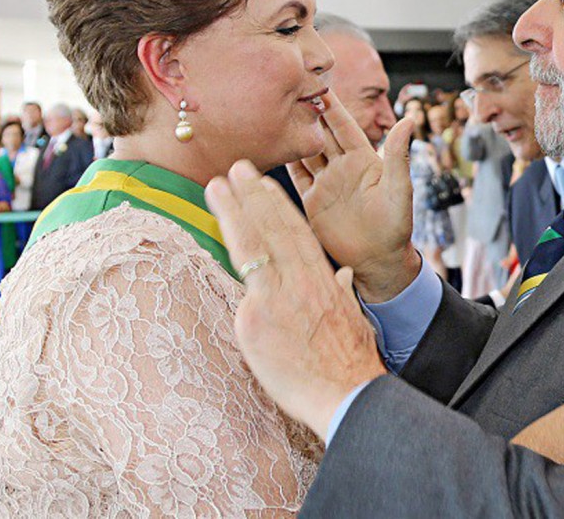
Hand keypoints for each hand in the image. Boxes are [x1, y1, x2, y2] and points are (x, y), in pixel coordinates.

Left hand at [206, 160, 386, 439]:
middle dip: (252, 195)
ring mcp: (274, 297)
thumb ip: (340, 290)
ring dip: (232, 210)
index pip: (295, 232)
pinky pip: (237, 288)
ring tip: (216, 186)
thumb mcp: (351, 318)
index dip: (278, 205)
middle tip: (235, 168)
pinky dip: (228, 257)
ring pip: (250, 244)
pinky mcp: (254, 319)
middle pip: (271, 228)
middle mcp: (299, 280)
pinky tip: (212, 229)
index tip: (264, 184)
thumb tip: (340, 275)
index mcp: (321, 278)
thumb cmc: (349, 363)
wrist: (346, 394)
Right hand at [288, 93, 418, 302]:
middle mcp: (342, 168)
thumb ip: (399, 155)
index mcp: (364, 160)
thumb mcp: (400, 188)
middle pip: (321, 134)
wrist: (378, 262)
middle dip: (308, 113)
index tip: (319, 84)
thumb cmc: (396, 227)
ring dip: (294, 135)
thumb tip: (410, 119)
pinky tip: (272, 147)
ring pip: (305, 153)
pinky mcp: (312, 203)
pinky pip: (297, 177)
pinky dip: (285, 163)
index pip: (344, 126)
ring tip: (276, 114)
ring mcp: (326, 184)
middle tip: (290, 90)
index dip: (332, 106)